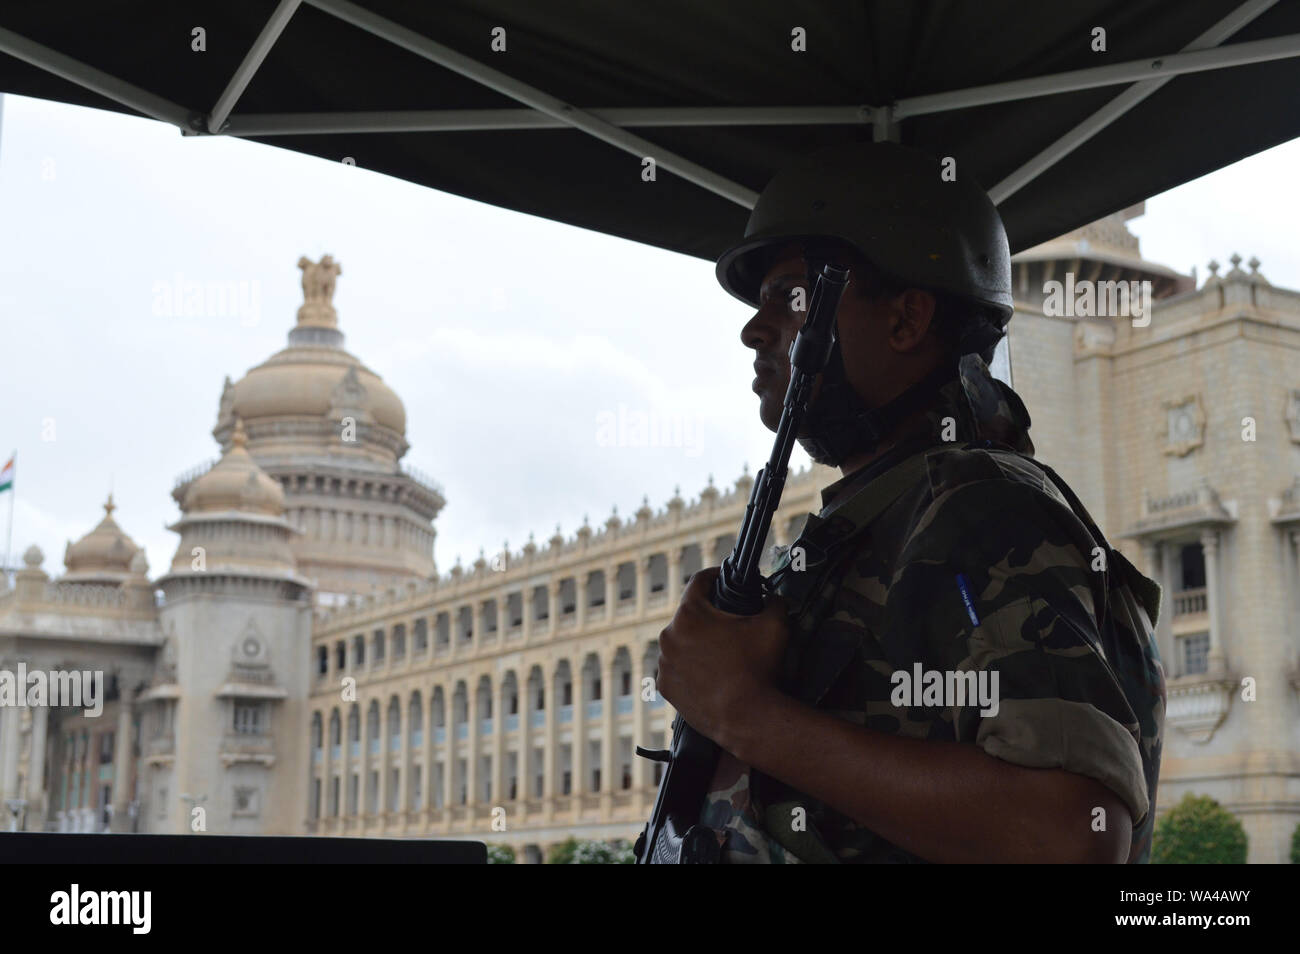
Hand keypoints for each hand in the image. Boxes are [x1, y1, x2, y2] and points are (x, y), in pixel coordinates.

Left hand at [655, 566, 790, 748]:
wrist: (747, 718)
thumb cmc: (758, 669)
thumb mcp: (775, 625)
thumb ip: (775, 602)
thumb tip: (775, 598)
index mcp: (690, 614)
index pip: (699, 581)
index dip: (715, 575)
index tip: (724, 578)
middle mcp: (669, 635)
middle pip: (689, 615)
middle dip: (708, 616)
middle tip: (729, 624)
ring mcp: (664, 663)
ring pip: (680, 642)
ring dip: (696, 643)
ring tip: (721, 654)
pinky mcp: (665, 687)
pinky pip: (676, 668)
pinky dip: (689, 667)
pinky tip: (710, 674)